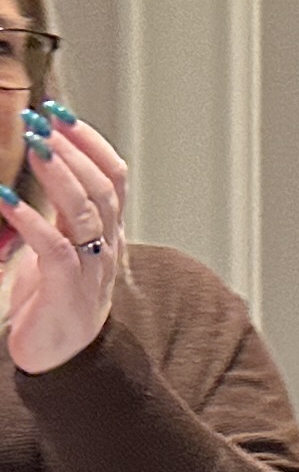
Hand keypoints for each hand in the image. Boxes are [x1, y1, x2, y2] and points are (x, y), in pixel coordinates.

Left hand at [3, 109, 129, 373]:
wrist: (60, 357)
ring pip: (86, 212)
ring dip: (59, 174)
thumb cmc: (54, 300)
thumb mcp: (59, 247)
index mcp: (108, 233)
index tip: (60, 114)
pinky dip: (31, 220)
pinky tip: (6, 200)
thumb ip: (57, 213)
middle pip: (102, 187)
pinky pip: (54, 248)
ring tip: (34, 146)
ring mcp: (91, 269)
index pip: (114, 177)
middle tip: (41, 121)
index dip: (91, 143)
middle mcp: (106, 246)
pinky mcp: (66, 291)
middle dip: (72, 149)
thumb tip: (35, 171)